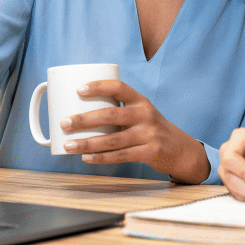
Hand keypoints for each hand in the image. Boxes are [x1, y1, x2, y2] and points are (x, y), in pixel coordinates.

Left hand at [59, 80, 209, 183]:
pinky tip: (86, 158)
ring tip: (68, 146)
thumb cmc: (150, 128)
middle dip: (84, 119)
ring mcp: (148, 134)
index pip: (119, 87)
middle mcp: (145, 115)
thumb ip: (119, 111)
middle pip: (111, 115)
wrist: (179, 148)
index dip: (98, 86)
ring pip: (112, 140)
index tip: (78, 90)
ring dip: (87, 143)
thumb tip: (80, 112)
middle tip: (64, 123)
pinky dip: (101, 158)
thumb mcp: (141, 113)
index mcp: (141, 100)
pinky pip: (120, 156)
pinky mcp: (149, 152)